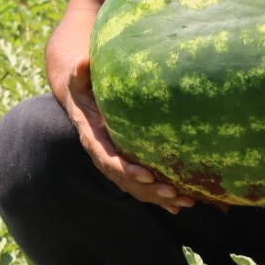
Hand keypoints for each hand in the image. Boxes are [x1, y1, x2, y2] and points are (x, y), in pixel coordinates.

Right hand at [60, 58, 194, 213]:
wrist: (79, 98)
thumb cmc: (82, 84)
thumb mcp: (78, 77)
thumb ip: (80, 71)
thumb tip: (84, 60)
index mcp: (92, 139)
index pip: (109, 160)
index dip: (127, 170)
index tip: (147, 176)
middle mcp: (103, 156)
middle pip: (126, 181)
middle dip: (150, 190)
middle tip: (174, 193)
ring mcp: (115, 163)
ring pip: (137, 188)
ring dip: (160, 198)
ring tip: (186, 202)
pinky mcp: (126, 164)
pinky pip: (143, 185)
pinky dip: (161, 196)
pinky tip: (182, 204)